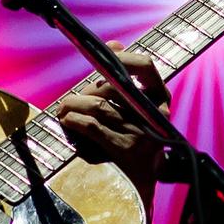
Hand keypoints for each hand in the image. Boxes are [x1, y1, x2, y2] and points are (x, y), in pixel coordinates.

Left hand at [54, 42, 170, 199]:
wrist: (143, 180)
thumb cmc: (135, 134)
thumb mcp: (136, 105)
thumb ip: (125, 75)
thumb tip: (114, 43)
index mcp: (160, 98)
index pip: (145, 66)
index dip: (122, 56)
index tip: (104, 56)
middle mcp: (154, 114)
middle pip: (113, 87)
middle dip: (87, 89)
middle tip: (73, 98)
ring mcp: (140, 133)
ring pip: (98, 106)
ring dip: (74, 104)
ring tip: (63, 108)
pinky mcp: (124, 150)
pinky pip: (93, 127)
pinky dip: (75, 121)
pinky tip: (67, 121)